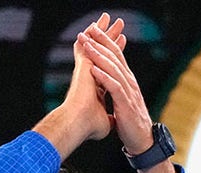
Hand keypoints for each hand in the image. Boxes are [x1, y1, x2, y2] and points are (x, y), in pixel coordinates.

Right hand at [34, 14, 125, 156]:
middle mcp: (91, 76)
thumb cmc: (89, 126)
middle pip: (103, 54)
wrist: (79, 123)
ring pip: (96, 45)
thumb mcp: (107, 122)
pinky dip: (93, 34)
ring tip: (108, 18)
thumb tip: (115, 122)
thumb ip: (111, 117)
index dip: (114, 58)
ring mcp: (86, 69)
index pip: (108, 69)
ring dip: (103, 32)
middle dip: (110, 40)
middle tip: (117, 25)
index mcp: (96, 88)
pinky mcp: (83, 65)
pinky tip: (97, 23)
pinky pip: (88, 44)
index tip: (121, 47)